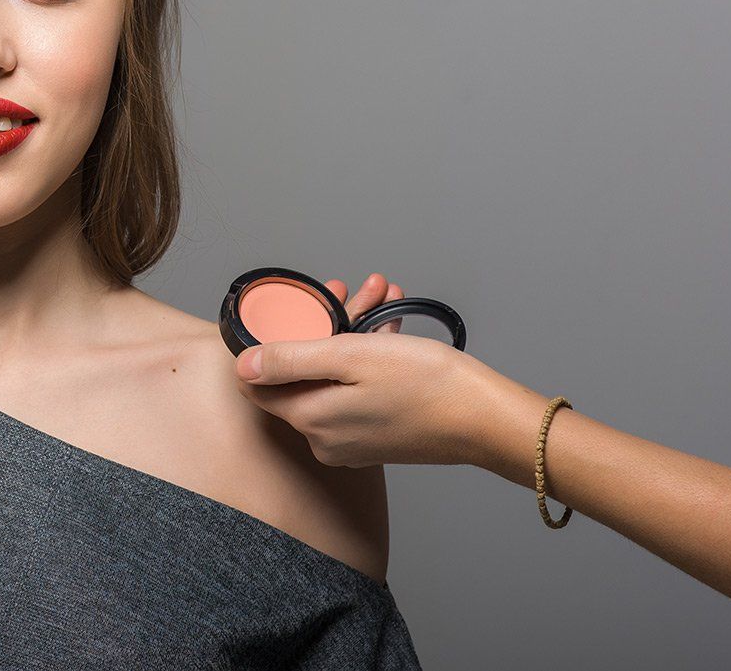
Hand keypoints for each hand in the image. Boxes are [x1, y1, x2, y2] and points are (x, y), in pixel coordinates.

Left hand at [234, 308, 539, 468]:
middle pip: (303, 372)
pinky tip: (391, 322)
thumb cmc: (427, 386)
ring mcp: (353, 439)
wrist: (488, 420)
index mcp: (311, 419)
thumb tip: (243, 366)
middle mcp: (326, 437)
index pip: (258, 384)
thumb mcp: (350, 357)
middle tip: (349, 291)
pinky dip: (370, 354)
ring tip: (380, 295)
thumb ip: (289, 361)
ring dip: (354, 331)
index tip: (294, 313)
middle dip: (324, 324)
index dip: (272, 340)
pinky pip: (359, 388)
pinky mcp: (379, 435)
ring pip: (335, 375)